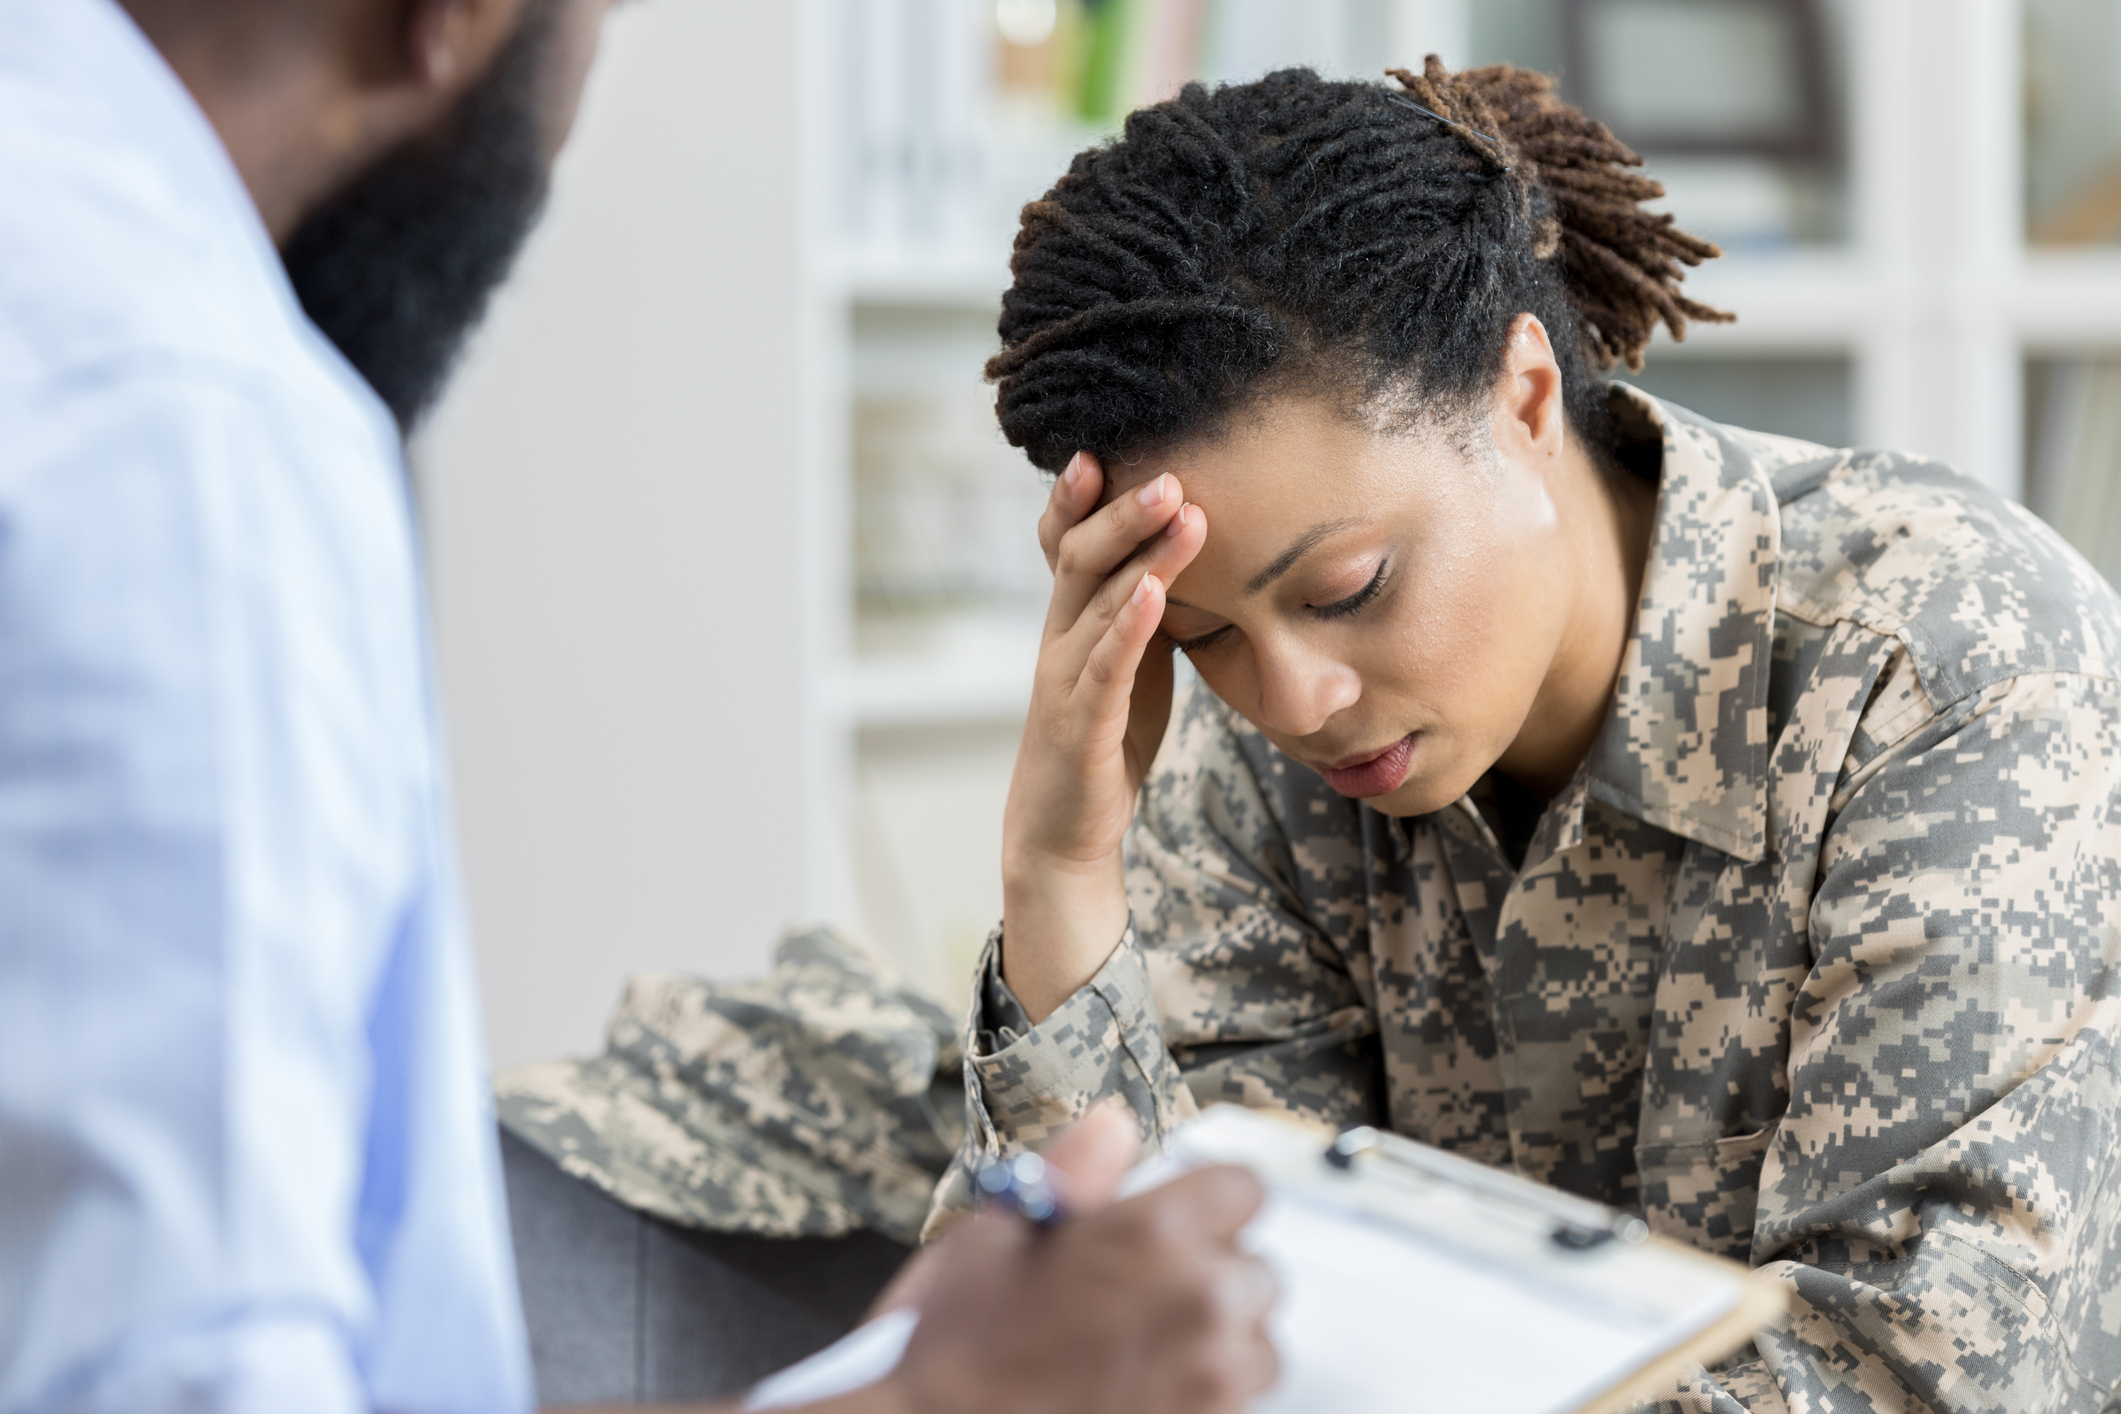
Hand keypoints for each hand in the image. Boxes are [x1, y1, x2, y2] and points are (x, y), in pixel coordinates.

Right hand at [876, 1104, 1277, 1413]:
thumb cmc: (956, 1345)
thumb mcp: (997, 1234)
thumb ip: (1075, 1171)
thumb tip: (1115, 1124)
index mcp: (1152, 1233)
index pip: (1245, 1190)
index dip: (1209, 1201)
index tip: (1182, 1222)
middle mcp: (1198, 1300)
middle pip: (1258, 1270)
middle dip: (1211, 1275)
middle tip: (1143, 1295)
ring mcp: (1211, 1377)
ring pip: (1258, 1344)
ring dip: (1219, 1343)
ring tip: (1145, 1350)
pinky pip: (1239, 1402)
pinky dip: (1206, 1396)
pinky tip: (1143, 1391)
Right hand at [1001, 452, 1206, 1020]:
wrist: (1064, 831)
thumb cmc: (1104, 738)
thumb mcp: (1128, 661)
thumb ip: (1145, 608)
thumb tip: (1188, 552)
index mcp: (1070, 621)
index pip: (1068, 544)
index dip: (1078, 497)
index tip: (1104, 443)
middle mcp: (1059, 639)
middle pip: (1082, 558)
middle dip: (1123, 510)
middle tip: (1169, 468)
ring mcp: (1065, 680)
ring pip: (1099, 602)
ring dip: (1142, 554)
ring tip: (1182, 511)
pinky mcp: (1082, 723)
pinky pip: (1107, 666)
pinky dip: (1129, 626)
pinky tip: (1154, 592)